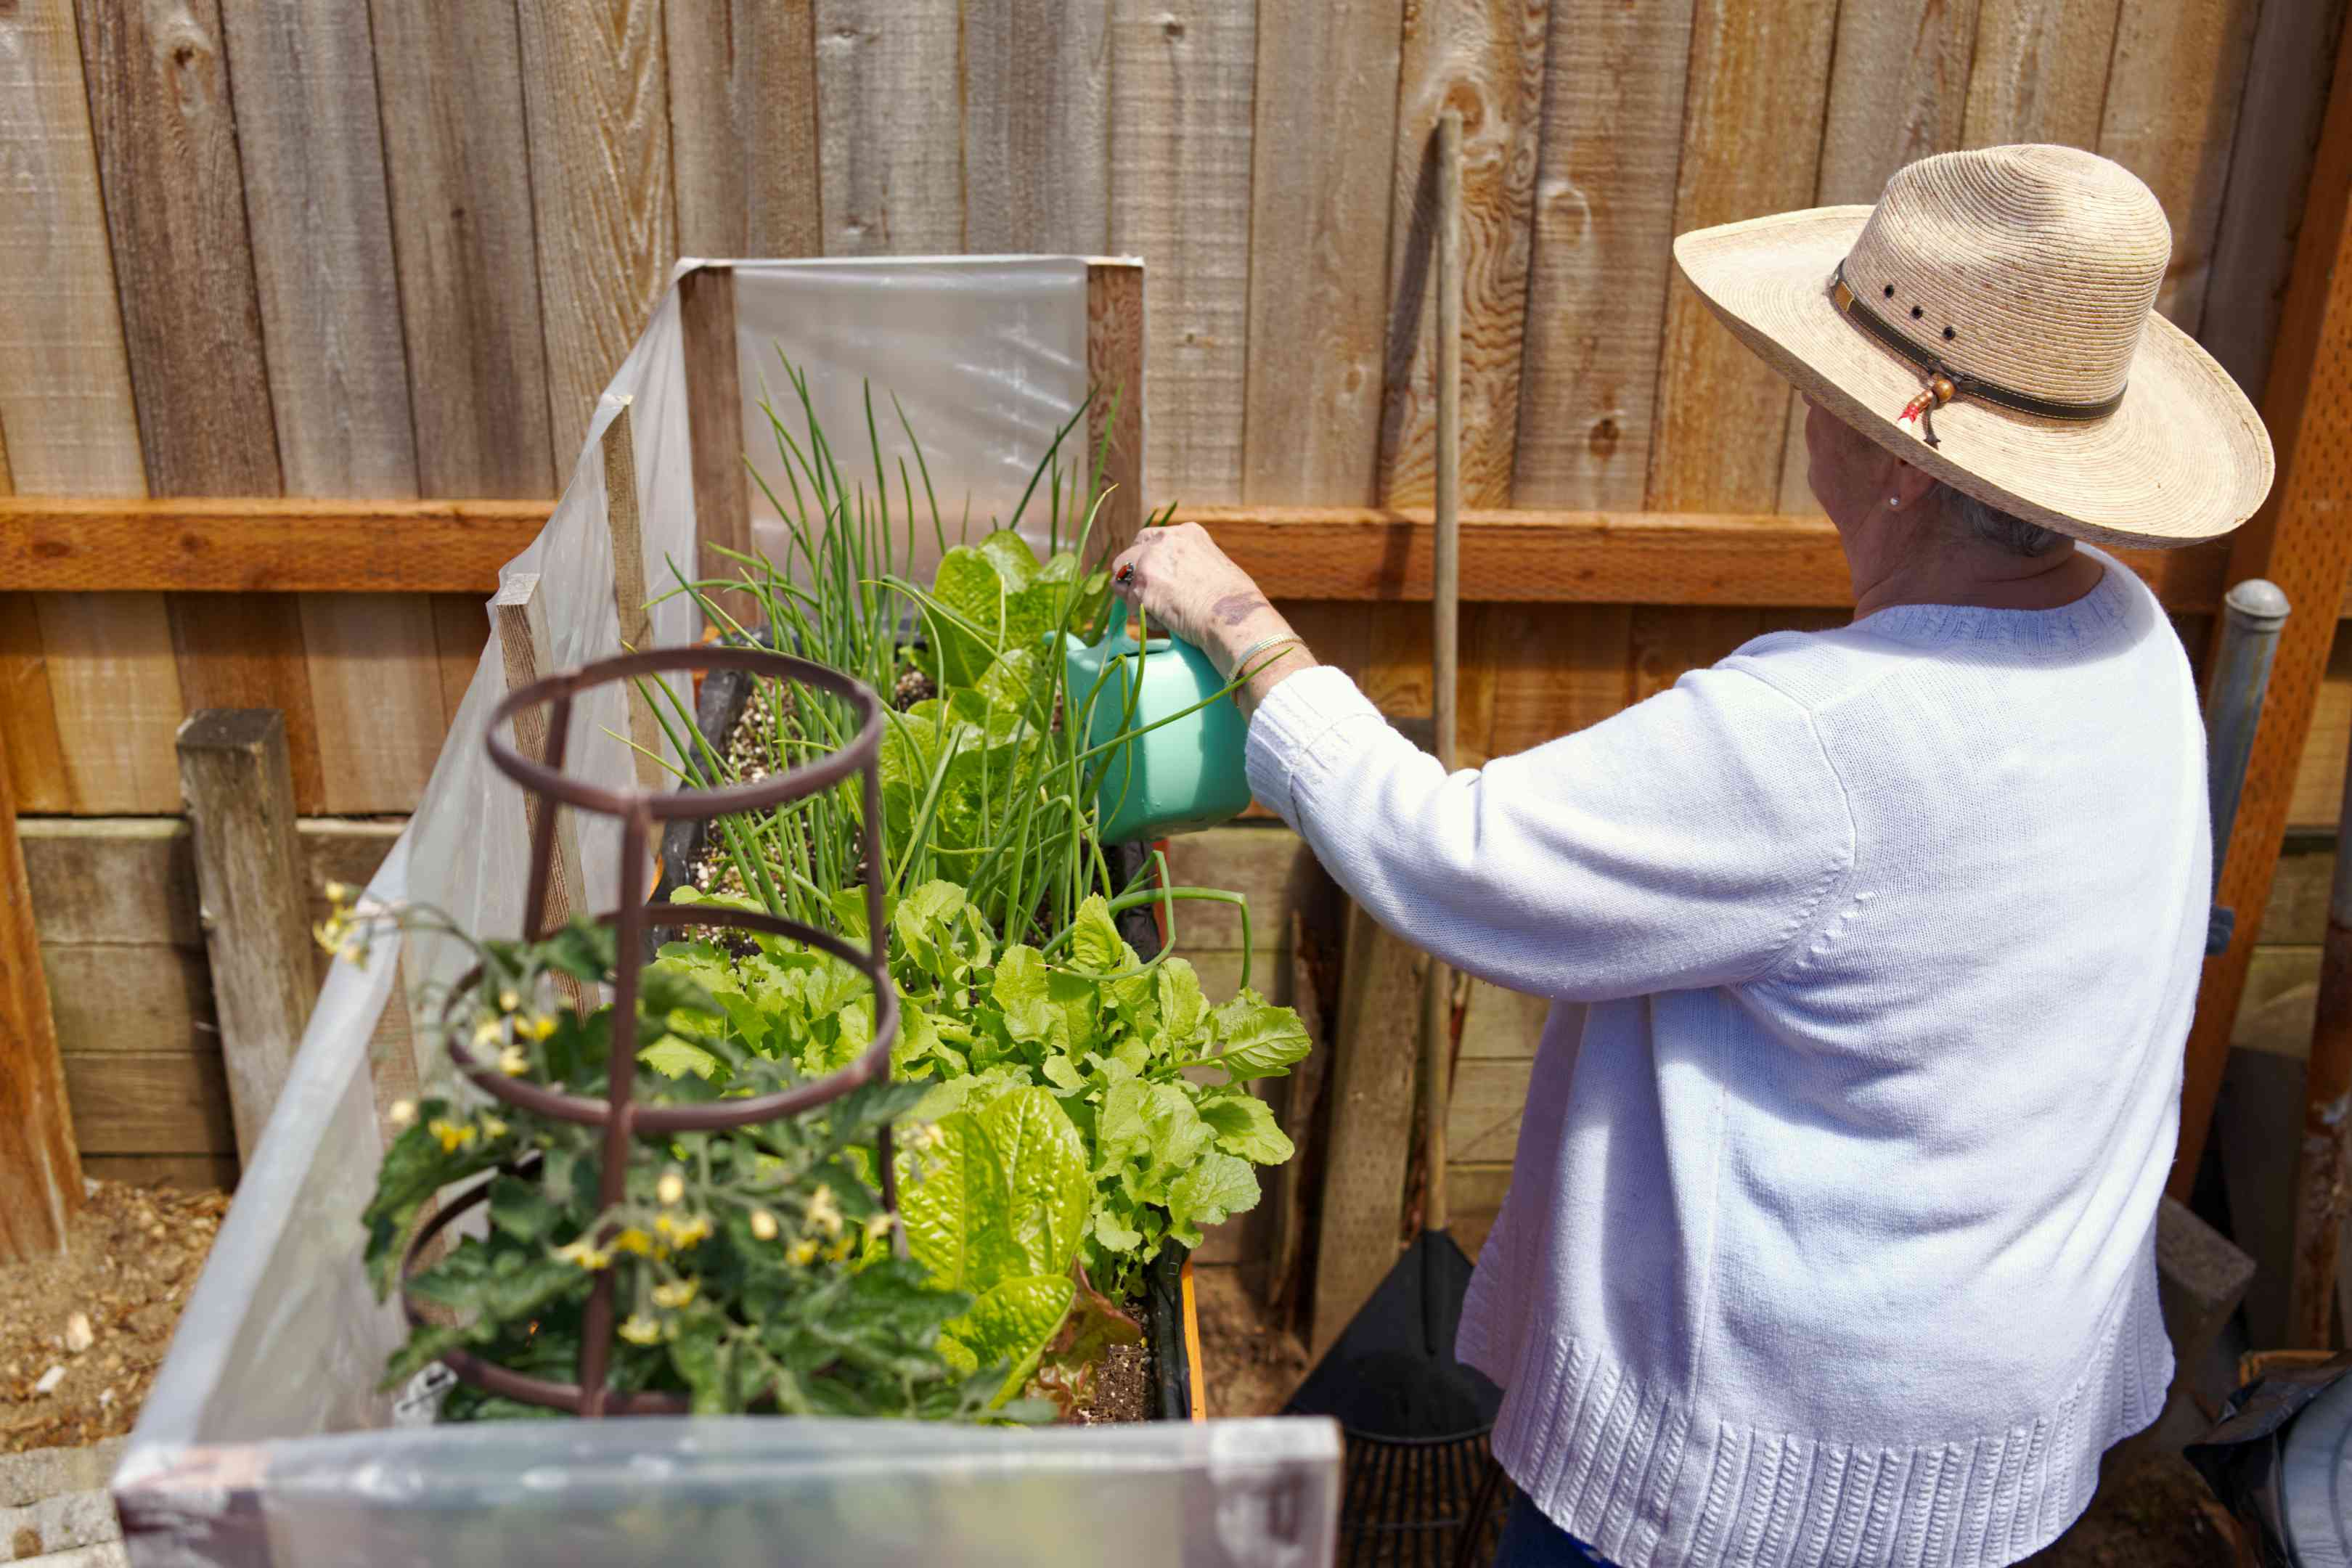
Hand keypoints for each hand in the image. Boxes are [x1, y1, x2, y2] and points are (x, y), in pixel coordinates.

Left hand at [1107, 522, 1314, 709]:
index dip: (1147, 560)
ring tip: (1161, 614)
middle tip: (1145, 597)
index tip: (1153, 577)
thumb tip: (1175, 584)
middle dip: (1132, 576)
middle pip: (1129, 554)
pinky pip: (1130, 605)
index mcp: (1187, 533)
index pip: (1151, 539)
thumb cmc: (1235, 604)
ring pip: (1121, 579)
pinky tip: (1167, 624)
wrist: (1234, 618)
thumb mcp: (1215, 568)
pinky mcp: (1142, 586)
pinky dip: (1144, 618)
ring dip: (1135, 598)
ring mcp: (1150, 561)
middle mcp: (1165, 540)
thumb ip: (1190, 565)